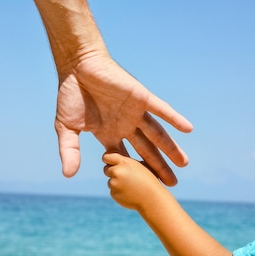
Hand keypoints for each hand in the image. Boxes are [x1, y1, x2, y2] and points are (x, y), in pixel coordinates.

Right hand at [56, 52, 192, 185]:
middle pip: (146, 150)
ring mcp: (134, 112)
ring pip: (157, 134)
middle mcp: (125, 125)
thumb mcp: (66, 127)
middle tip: (172, 185)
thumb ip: (70, 150)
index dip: (135, 173)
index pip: (126, 158)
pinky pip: (160, 109)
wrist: (77, 66)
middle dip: (159, 167)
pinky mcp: (140, 97)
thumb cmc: (70, 94)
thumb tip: (68, 175)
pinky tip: (188, 129)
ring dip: (170, 148)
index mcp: (109, 133)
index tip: (145, 189)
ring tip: (184, 163)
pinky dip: (174, 118)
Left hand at [102, 151, 163, 209]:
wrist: (152, 198)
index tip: (109, 162)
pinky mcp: (114, 194)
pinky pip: (113, 191)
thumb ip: (127, 162)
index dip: (108, 160)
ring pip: (110, 181)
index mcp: (124, 162)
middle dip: (112, 172)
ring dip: (117, 183)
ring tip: (131, 186)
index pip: (106, 157)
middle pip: (106, 169)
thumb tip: (115, 160)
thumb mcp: (141, 165)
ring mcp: (114, 183)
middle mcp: (117, 172)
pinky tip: (130, 193)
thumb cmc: (149, 181)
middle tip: (123, 176)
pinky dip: (119, 192)